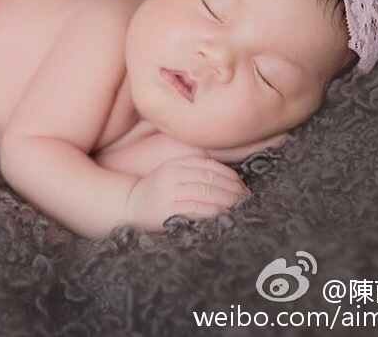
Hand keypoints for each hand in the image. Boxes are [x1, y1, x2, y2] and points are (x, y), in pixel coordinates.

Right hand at [124, 156, 249, 231]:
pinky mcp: (167, 210)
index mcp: (176, 164)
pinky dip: (214, 211)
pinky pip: (197, 209)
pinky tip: (225, 214)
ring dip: (227, 200)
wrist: (131, 206)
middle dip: (233, 189)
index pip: (209, 165)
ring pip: (206, 192)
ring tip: (240, 206)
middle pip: (210, 179)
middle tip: (246, 198)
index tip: (242, 185)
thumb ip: (195, 172)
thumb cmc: (158, 192)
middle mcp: (172, 175)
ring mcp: (169, 192)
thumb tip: (230, 180)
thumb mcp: (173, 174)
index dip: (230, 175)